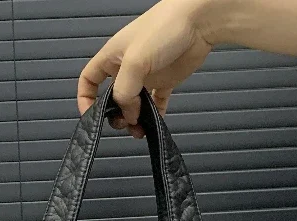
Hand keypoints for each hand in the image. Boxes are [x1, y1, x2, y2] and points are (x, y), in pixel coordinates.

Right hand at [77, 0, 296, 135]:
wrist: (211, 10)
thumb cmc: (173, 25)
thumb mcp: (140, 59)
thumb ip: (126, 90)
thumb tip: (122, 115)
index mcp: (117, 52)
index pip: (88, 79)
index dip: (84, 102)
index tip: (93, 121)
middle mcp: (132, 62)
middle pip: (111, 96)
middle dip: (113, 116)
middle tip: (126, 130)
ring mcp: (152, 71)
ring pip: (133, 103)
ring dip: (136, 121)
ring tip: (143, 132)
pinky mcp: (172, 78)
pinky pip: (156, 104)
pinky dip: (155, 117)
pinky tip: (158, 128)